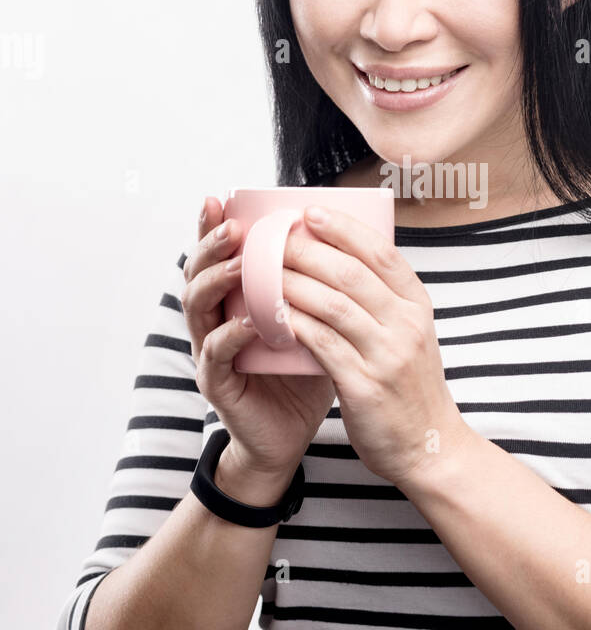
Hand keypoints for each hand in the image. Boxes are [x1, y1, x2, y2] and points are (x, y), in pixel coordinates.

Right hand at [181, 197, 336, 477]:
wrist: (293, 433)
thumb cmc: (305, 372)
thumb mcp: (314, 320)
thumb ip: (319, 286)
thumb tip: (354, 237)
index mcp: (233, 300)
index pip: (216, 255)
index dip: (212, 226)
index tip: (221, 197)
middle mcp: (214, 320)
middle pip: (196, 273)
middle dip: (209, 246)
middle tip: (232, 226)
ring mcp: (209, 351)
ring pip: (197, 307)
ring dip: (216, 282)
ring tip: (239, 264)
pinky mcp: (217, 383)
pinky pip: (216, 353)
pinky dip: (231, 335)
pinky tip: (248, 322)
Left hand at [273, 203, 471, 485]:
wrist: (429, 447)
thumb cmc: (409, 387)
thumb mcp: (411, 335)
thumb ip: (384, 301)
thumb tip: (342, 258)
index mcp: (417, 306)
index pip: (381, 253)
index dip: (343, 229)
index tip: (310, 212)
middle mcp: (406, 325)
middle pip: (351, 273)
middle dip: (307, 250)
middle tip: (273, 237)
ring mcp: (387, 356)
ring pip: (332, 304)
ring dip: (292, 283)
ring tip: (261, 270)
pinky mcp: (365, 386)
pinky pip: (322, 345)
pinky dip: (294, 325)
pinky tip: (270, 314)